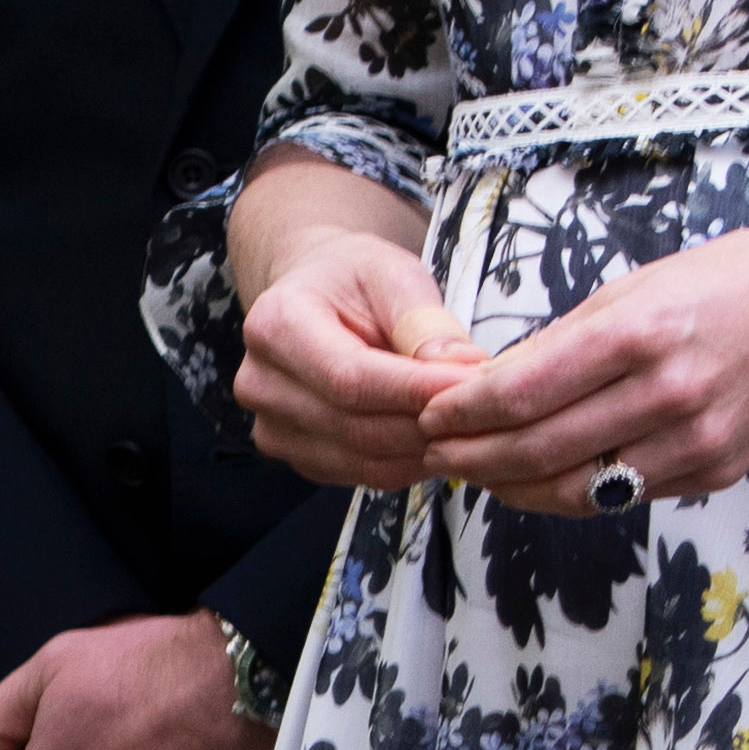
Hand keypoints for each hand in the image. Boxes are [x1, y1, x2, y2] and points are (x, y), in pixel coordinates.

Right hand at [237, 224, 479, 491]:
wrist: (318, 296)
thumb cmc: (354, 280)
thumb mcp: (393, 274)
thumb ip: (423, 321)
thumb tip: (465, 369)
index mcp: (275, 325)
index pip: (350, 378)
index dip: (415, 390)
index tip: (474, 383)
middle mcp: (262, 383)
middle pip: (357, 427)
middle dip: (430, 422)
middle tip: (486, 406)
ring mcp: (274, 428)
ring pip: (366, 461)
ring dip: (426, 448)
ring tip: (467, 419)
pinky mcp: (299, 457)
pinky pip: (366, 476)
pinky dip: (411, 461)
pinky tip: (436, 435)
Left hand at [410, 221, 748, 516]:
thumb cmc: (730, 281)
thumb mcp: (639, 287)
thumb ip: (570, 341)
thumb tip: (495, 385)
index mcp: (637, 333)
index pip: (521, 391)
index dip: (462, 411)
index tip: (428, 412)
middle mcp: (666, 393)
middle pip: (539, 449)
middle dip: (474, 456)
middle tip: (436, 452)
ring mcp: (695, 440)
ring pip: (579, 488)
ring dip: (515, 486)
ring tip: (478, 473)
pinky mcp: (716, 471)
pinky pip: (627, 493)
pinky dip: (576, 490)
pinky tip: (544, 479)